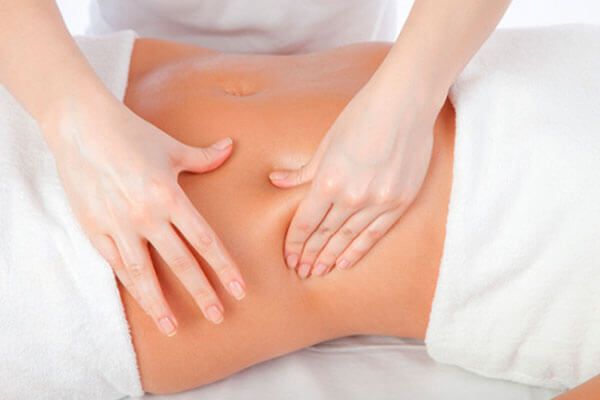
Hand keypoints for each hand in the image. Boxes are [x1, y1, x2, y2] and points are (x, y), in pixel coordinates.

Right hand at [45, 96, 245, 335]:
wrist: (81, 127)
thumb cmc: (131, 134)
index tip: (238, 288)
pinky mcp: (95, 229)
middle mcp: (147, 216)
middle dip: (201, 291)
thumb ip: (204, 157)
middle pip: (180, 262)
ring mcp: (119, 225)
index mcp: (170, 196)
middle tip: (217, 316)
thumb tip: (231, 147)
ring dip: (159, 303)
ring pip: (144, 273)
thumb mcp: (171, 147)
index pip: (204, 240)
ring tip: (173, 327)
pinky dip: (130, 286)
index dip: (224, 267)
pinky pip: (116, 265)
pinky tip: (142, 303)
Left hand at [269, 78, 441, 278]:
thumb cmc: (361, 116)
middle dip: (311, 255)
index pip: (305, 222)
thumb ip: (303, 171)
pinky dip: (359, 249)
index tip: (289, 257)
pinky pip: (375, 233)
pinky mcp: (399, 202)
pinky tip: (346, 262)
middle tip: (301, 272)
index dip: (295, 243)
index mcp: (328, 180)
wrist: (405, 104)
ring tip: (319, 271)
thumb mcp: (326, 143)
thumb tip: (276, 182)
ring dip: (332, 257)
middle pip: (325, 234)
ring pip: (349, 238)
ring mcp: (378, 201)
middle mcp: (352, 196)